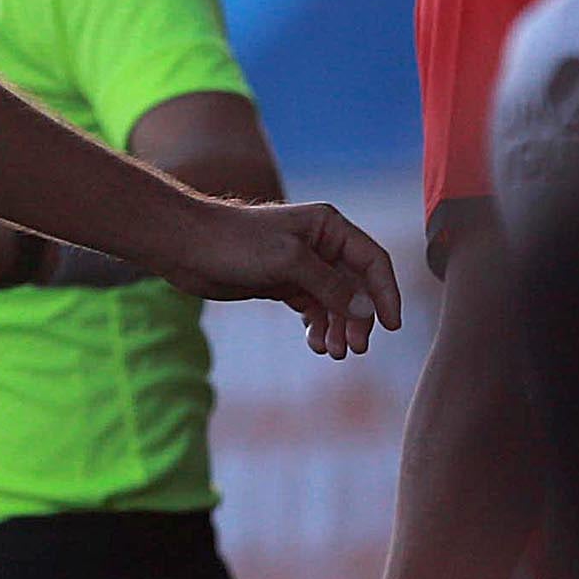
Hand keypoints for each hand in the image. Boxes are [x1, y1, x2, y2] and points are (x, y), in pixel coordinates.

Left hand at [169, 198, 401, 357]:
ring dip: (338, 327)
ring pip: (334, 302)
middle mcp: (321, 245)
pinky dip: (318, 327)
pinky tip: (317, 344)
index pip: (372, 261)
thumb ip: (329, 285)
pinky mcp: (283, 285)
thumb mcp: (288, 261)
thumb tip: (365, 310)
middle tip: (354, 348)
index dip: (385, 293)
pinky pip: (312, 310)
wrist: (188, 247)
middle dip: (358, 318)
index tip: (391, 326)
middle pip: (356, 286)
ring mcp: (302, 266)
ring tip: (333, 351)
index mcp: (329, 227)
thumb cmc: (236, 242)